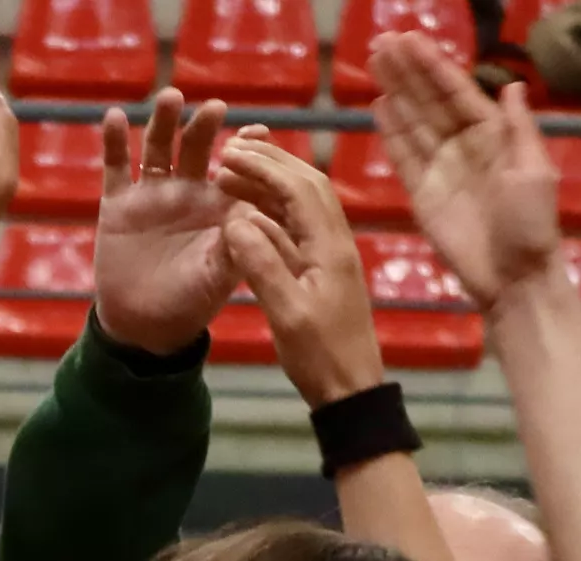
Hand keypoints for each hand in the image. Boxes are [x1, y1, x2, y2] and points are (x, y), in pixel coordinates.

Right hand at [89, 95, 241, 353]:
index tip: (255, 132)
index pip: (237, 166)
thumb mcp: (220, 277)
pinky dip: (114, 141)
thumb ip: (237, 247)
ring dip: (164, 121)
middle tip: (214, 109)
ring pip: (158, 146)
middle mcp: (189, 189)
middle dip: (205, 126)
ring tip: (170, 98)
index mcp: (220, 205)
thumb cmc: (192, 302)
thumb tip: (255, 216)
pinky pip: (116, 166)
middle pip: (197, 146)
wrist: (144, 326)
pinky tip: (115, 116)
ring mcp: (153, 192)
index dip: (247, 148)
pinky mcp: (119, 202)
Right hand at [214, 137, 385, 407]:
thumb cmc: (321, 357)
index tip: (229, 152)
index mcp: (330, 246)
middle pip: (306, 184)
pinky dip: (271, 210)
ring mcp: (330, 254)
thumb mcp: (288, 315)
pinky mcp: (322, 269)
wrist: (351, 390)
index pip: (299, 188)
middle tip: (230, 150)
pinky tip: (247, 210)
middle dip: (269, 161)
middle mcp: (334, 240)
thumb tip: (234, 220)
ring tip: (231, 174)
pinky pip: (297, 227)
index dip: (264, 165)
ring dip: (269, 183)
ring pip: (302, 203)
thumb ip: (262, 265)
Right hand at [372, 34, 560, 303]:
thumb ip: (518, 128)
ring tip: (375, 62)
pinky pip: (404, 157)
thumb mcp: (534, 170)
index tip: (409, 40)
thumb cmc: (531, 225)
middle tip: (382, 41)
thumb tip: (511, 85)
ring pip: (413, 122)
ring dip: (395, 92)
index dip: (432, 66)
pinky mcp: (422, 194)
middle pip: (429, 101)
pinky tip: (379, 107)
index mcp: (492, 134)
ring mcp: (440, 169)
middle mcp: (463, 145)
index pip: (456, 92)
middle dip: (407, 71)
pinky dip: (392, 133)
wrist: (514, 278)